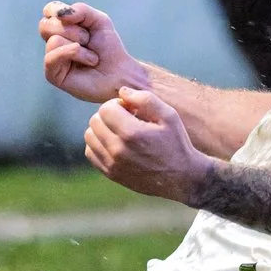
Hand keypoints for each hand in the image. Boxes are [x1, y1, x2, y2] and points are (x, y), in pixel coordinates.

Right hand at [40, 1, 150, 103]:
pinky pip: (52, 57)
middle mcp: (53, 41)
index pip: (48, 10)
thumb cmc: (108, 47)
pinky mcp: (51, 74)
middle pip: (46, 25)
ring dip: (79, 45)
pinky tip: (89, 60)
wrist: (119, 72)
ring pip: (53, 40)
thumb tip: (59, 15)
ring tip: (91, 54)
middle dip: (74, 30)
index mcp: (62, 26)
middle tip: (88, 40)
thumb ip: (80, 9)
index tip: (77, 17)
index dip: (57, 9)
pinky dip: (74, 54)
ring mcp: (52, 58)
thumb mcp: (99, 20)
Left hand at [85, 87, 212, 204]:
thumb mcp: (169, 116)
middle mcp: (118, 150)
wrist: (181, 178)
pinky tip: (114, 143)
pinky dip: (98, 144)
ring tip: (119, 131)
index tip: (130, 110)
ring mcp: (112, 164)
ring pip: (89, 136)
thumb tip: (122, 92)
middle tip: (125, 119)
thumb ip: (145, 99)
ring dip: (101, 129)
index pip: (106, 109)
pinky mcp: (110, 174)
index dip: (117, 104)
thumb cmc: (176, 143)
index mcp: (132, 133)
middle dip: (108, 115)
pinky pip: (90, 152)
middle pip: (95, 121)